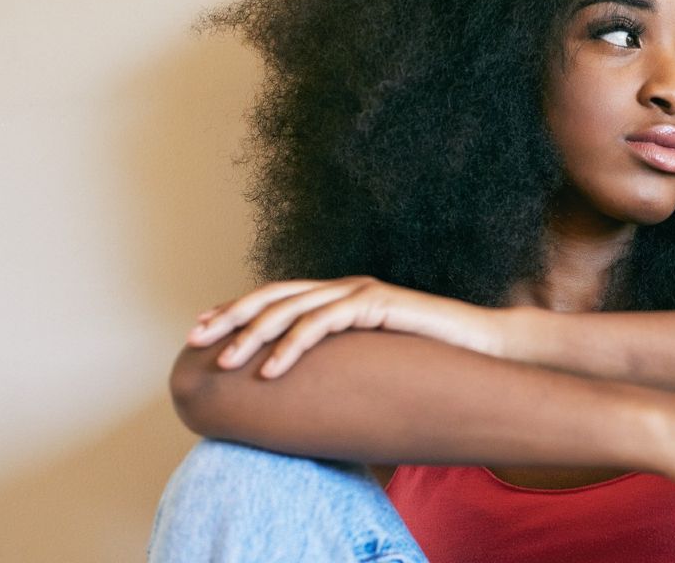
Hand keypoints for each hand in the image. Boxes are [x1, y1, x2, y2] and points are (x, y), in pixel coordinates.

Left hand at [187, 277, 504, 377]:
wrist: (479, 346)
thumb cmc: (427, 358)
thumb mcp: (372, 358)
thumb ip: (341, 358)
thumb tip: (304, 387)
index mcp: (339, 295)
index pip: (276, 296)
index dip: (236, 308)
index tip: (200, 328)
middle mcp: (344, 286)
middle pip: (273, 296)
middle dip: (230, 316)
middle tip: (195, 338)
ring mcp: (359, 292)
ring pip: (291, 309)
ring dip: (253, 336)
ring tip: (226, 362)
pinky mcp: (375, 304)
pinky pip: (322, 324)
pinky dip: (291, 347)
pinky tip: (270, 372)